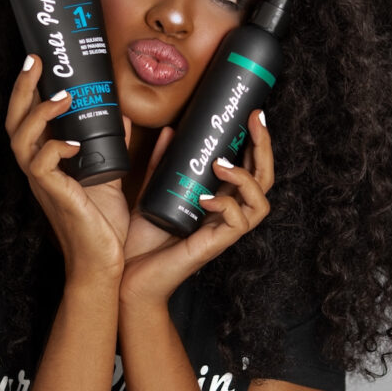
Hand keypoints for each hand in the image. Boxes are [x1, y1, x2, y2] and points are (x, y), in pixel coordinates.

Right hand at [5, 55, 128, 284]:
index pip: (26, 120)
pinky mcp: (55, 197)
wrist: (103, 264)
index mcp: (47, 164)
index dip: (27, 92)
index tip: (39, 62)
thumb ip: (112, 146)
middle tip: (35, 60)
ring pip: (21, 140)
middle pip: (14, 123)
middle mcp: (39, 171)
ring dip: (39, 114)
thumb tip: (122, 115)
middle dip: (22, 89)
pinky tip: (76, 142)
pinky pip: (42, 166)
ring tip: (61, 96)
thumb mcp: (110, 175)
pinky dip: (56, 149)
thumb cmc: (102, 226)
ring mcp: (44, 185)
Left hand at [121, 108, 273, 305]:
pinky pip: (236, 224)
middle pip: (264, 181)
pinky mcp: (212, 247)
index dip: (257, 143)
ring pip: (260, 204)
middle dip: (265, 149)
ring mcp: (221, 232)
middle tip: (255, 121)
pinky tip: (205, 198)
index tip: (251, 113)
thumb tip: (170, 130)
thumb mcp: (153, 192)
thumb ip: (162, 164)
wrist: (127, 277)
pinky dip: (224, 206)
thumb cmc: (142, 241)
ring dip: (246, 178)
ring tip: (221, 164)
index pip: (250, 169)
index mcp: (217, 201)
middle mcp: (226, 215)